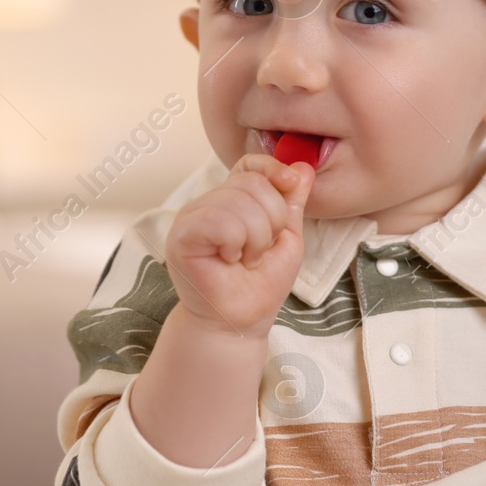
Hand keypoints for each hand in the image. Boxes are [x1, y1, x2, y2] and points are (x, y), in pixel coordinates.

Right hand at [163, 153, 312, 338]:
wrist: (241, 321)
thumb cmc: (261, 284)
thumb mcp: (288, 237)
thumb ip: (292, 201)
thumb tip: (303, 166)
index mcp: (232, 200)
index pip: (249, 164)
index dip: (273, 168)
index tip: (292, 186)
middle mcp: (208, 203)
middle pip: (253, 183)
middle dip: (273, 221)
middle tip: (261, 251)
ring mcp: (191, 217)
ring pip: (239, 202)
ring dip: (256, 238)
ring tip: (246, 259)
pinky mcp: (182, 235)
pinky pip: (220, 220)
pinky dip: (236, 243)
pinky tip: (229, 260)